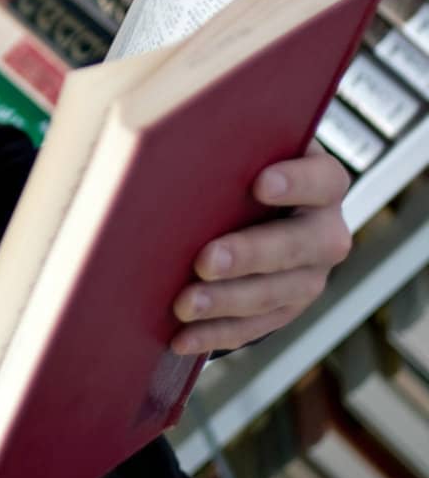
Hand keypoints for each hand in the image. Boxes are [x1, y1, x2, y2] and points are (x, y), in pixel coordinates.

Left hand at [170, 140, 351, 354]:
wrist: (239, 206)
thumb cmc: (228, 168)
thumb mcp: (233, 152)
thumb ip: (218, 147)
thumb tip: (154, 139)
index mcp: (319, 181)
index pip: (324, 179)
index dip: (298, 182)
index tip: (260, 183)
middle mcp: (324, 229)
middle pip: (303, 244)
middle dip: (251, 254)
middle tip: (205, 261)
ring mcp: (310, 273)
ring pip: (279, 293)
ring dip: (228, 302)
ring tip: (183, 306)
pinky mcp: (288, 307)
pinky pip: (258, 326)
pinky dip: (218, 333)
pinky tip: (183, 338)